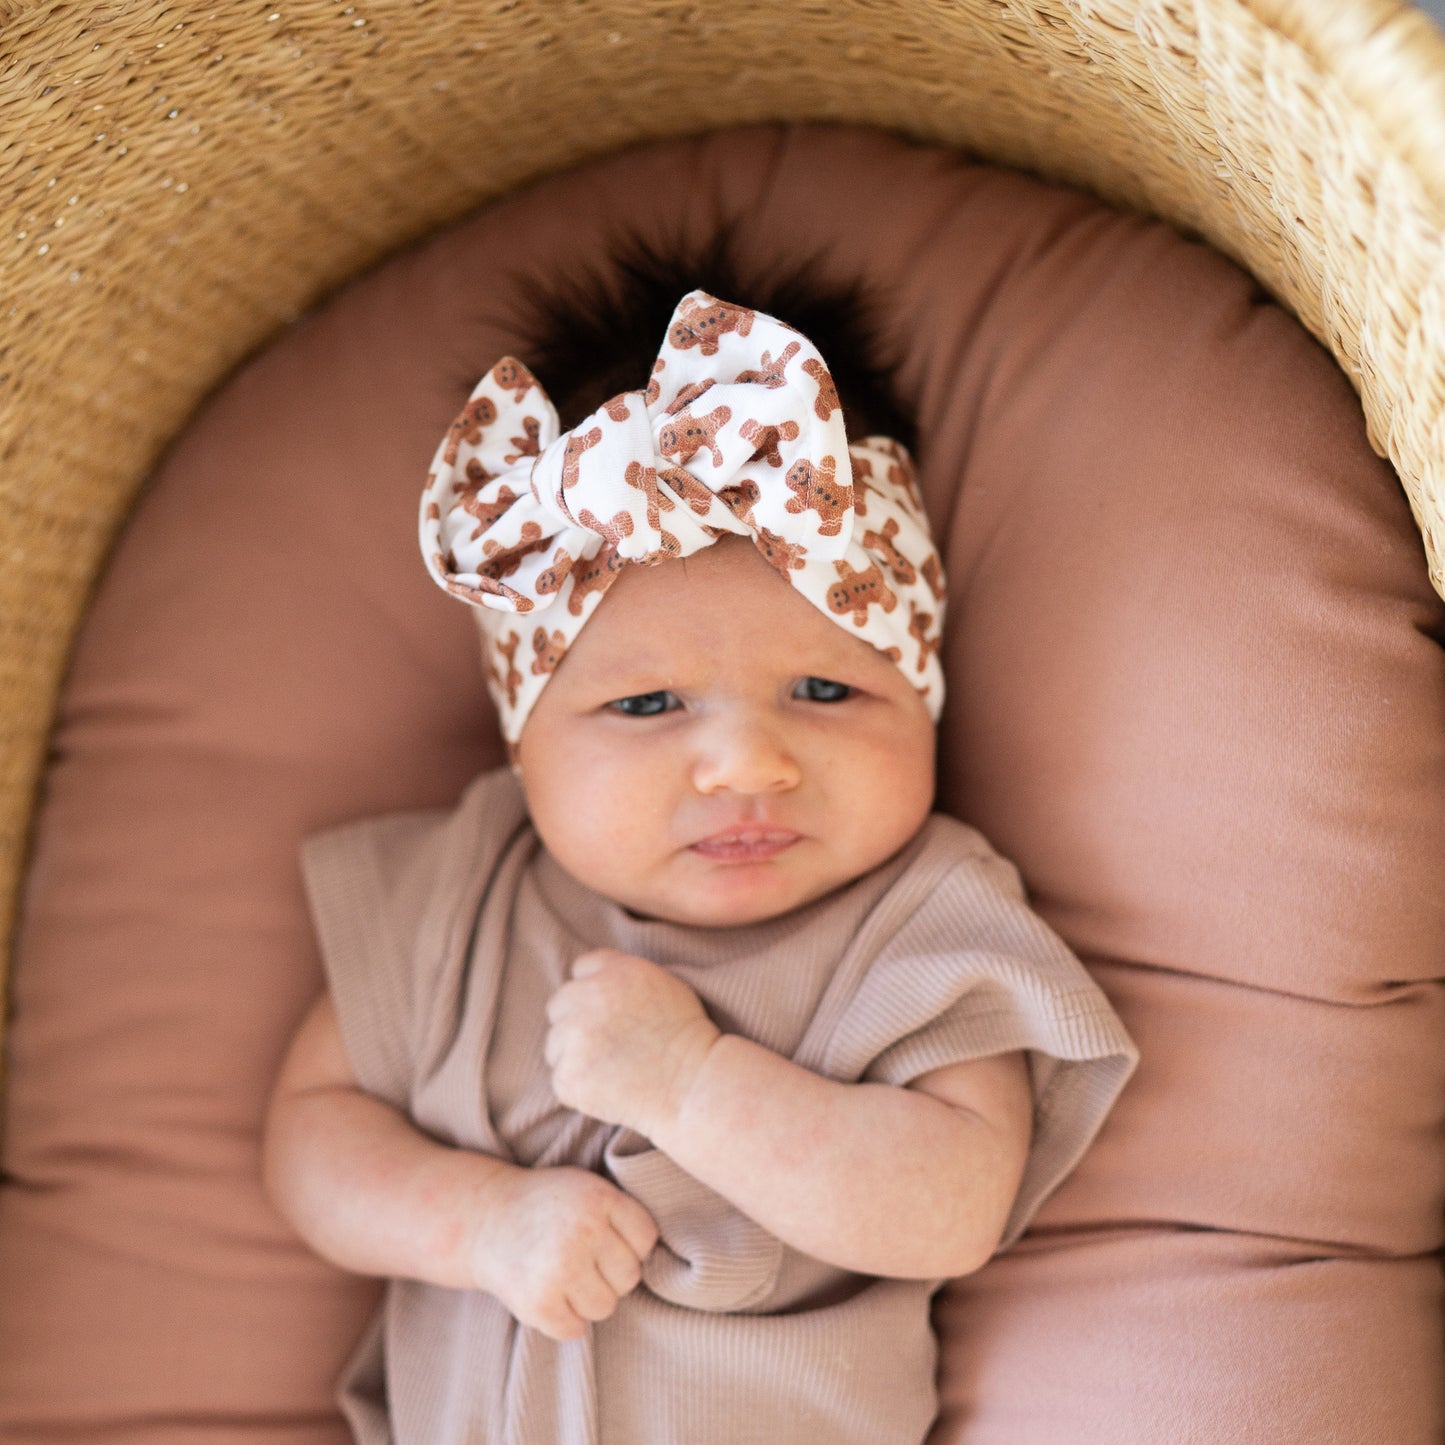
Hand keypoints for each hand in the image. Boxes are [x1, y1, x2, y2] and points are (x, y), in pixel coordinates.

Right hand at [470, 1164, 657, 1340]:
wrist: (484, 1219)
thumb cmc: (548, 1206)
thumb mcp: (587, 1188)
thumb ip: (622, 1213)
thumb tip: (666, 1255)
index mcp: (599, 1198)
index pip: (646, 1240)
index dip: (629, 1245)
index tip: (605, 1240)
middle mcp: (582, 1231)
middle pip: (629, 1278)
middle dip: (609, 1274)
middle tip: (581, 1260)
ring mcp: (559, 1268)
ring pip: (605, 1308)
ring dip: (587, 1299)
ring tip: (563, 1275)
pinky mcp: (538, 1303)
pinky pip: (575, 1330)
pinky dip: (563, 1320)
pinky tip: (548, 1294)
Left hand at [545, 948, 720, 1137]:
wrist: (693, 1084)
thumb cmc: (685, 1035)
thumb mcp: (663, 982)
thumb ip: (621, 972)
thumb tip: (588, 977)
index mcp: (614, 972)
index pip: (581, 968)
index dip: (593, 989)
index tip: (607, 1010)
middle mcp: (590, 997)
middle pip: (559, 1004)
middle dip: (576, 1020)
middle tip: (607, 1043)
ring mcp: (575, 1037)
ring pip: (555, 1043)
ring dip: (574, 1054)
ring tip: (610, 1067)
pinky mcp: (569, 1075)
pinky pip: (560, 1077)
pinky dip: (578, 1085)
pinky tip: (607, 1087)